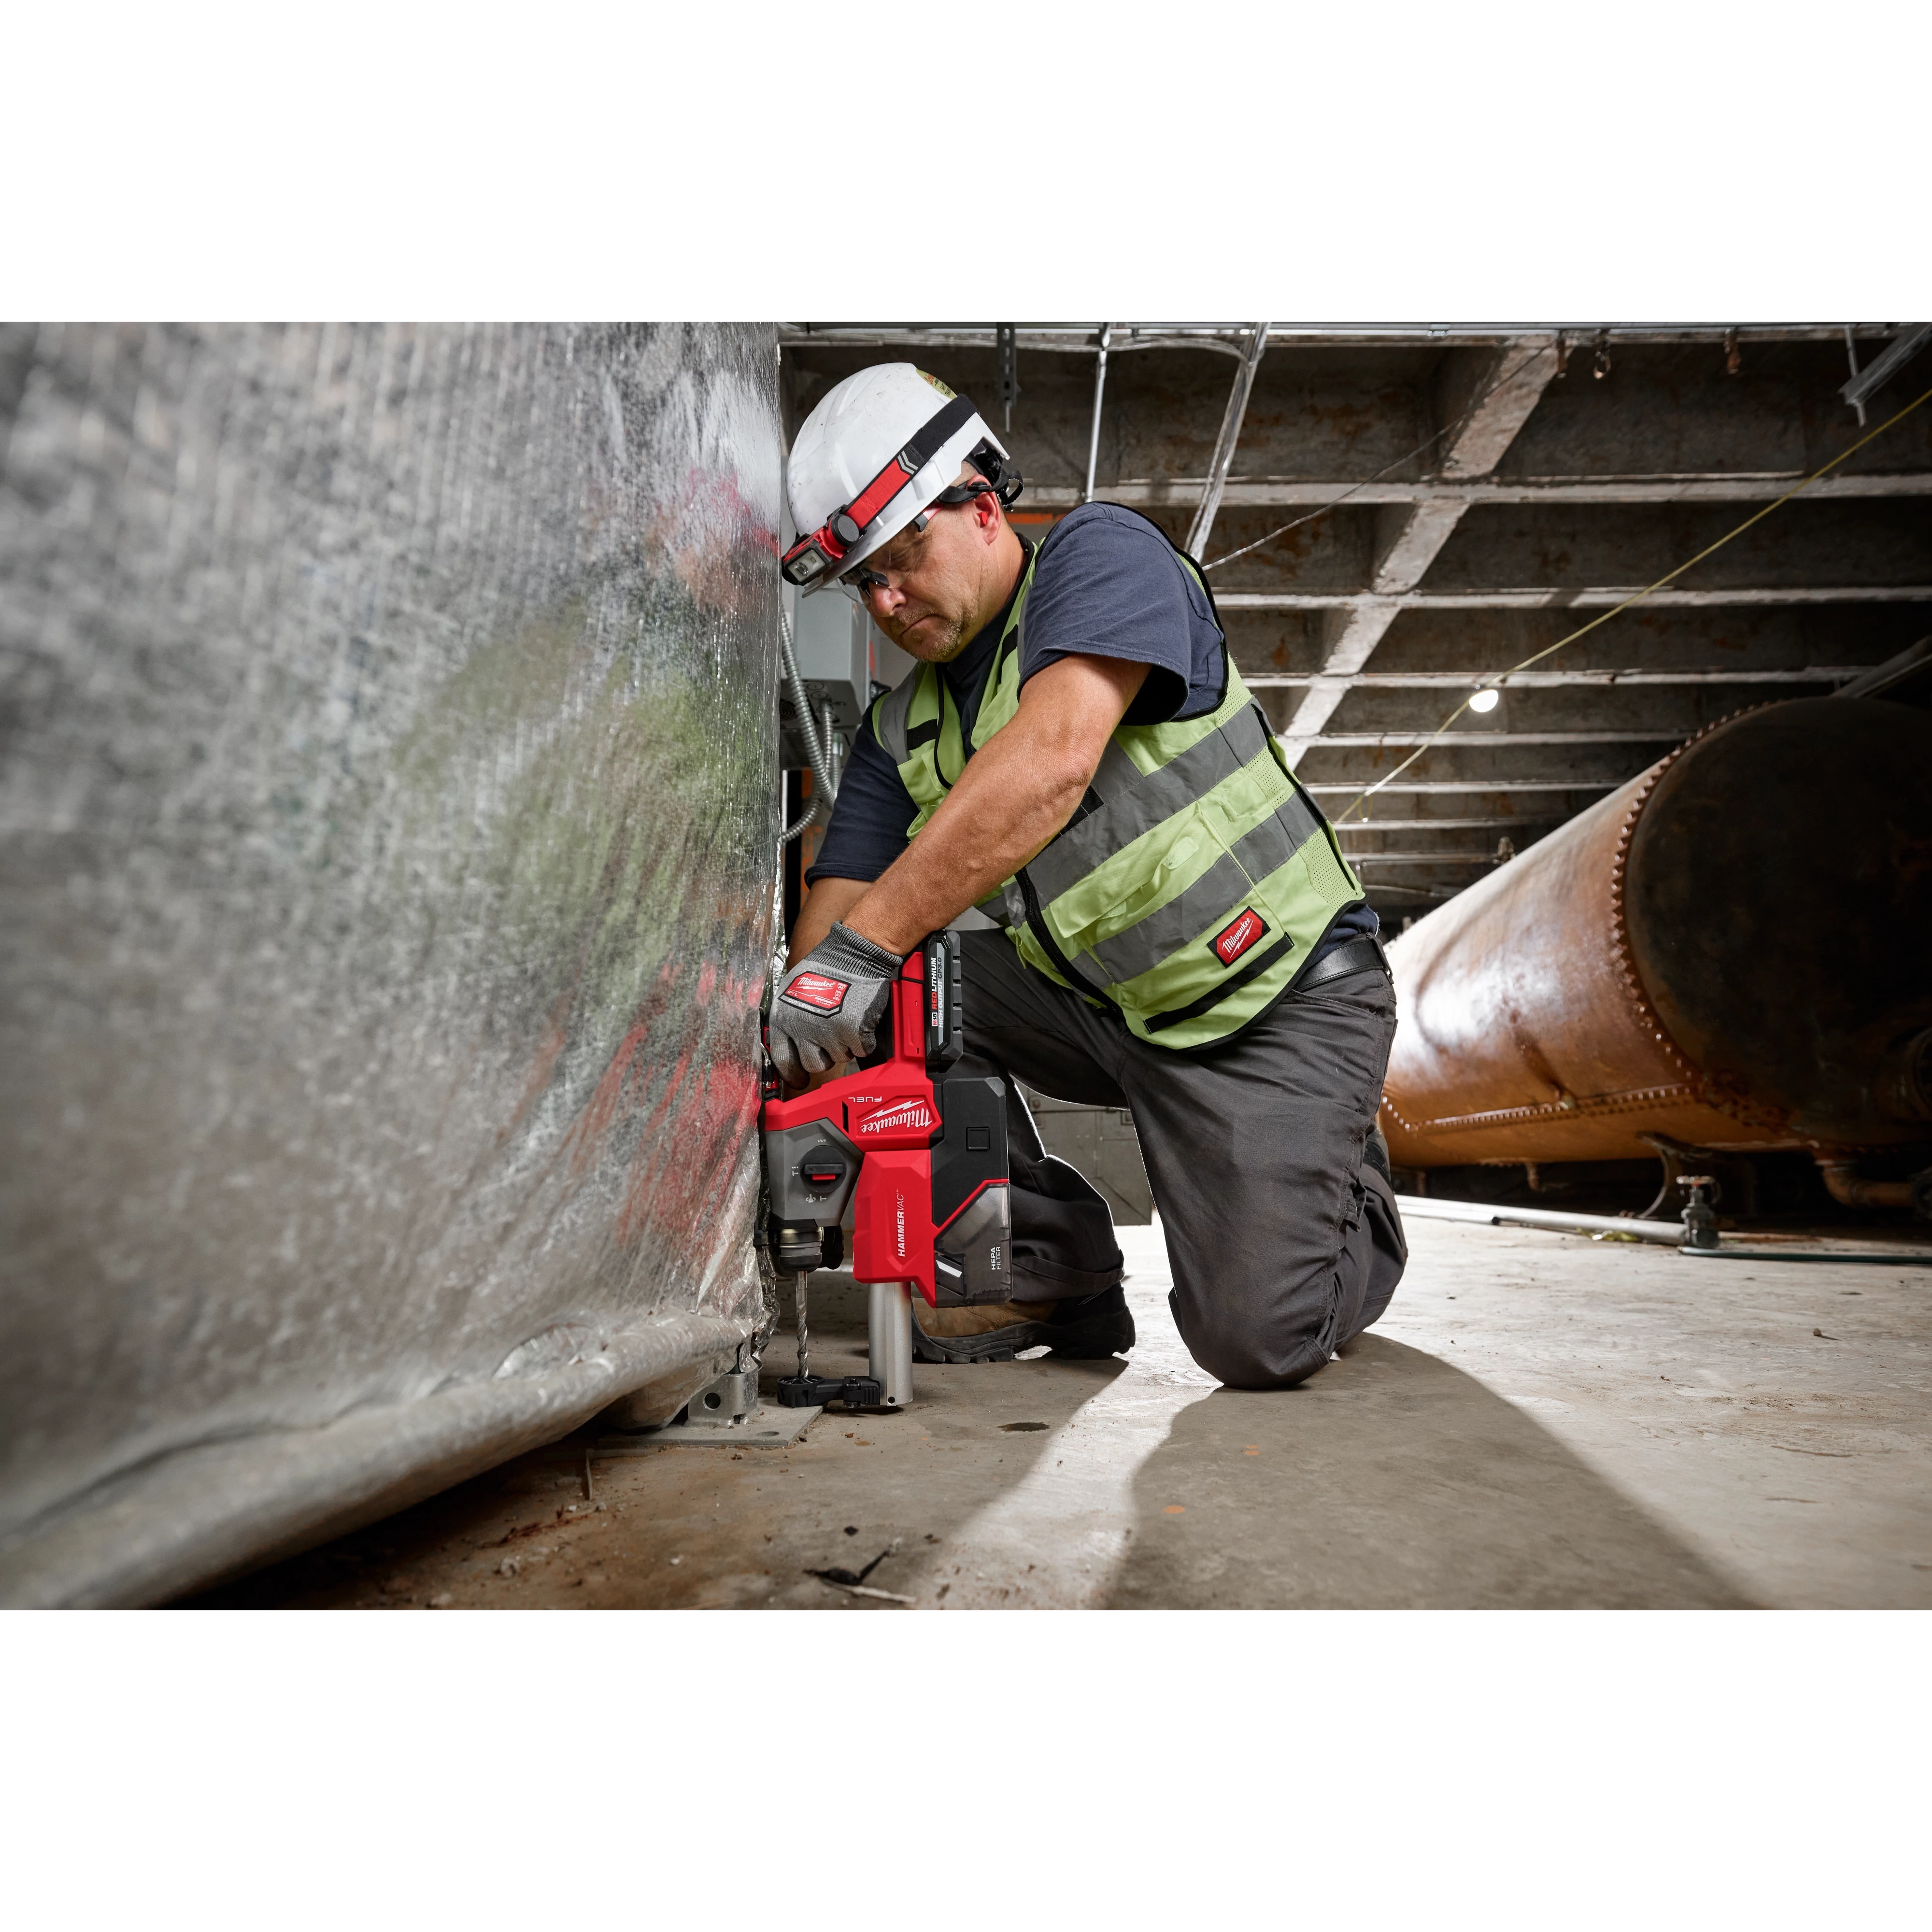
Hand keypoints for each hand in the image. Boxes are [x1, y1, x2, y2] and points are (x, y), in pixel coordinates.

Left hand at [766, 923, 905, 1084]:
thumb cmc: (825, 968)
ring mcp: (829, 1033)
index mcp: (784, 1019)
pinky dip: (864, 1039)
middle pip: (814, 1064)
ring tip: (846, 1018)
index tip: (800, 1080)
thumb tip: (790, 1046)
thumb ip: (790, 1020)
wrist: (853, 955)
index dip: (793, 1074)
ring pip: (840, 1057)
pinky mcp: (854, 1033)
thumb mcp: (792, 991)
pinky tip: (860, 1019)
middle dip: (825, 1055)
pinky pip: (861, 1050)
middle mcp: (803, 1029)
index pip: (783, 1060)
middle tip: (832, 1037)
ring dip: (845, 1044)